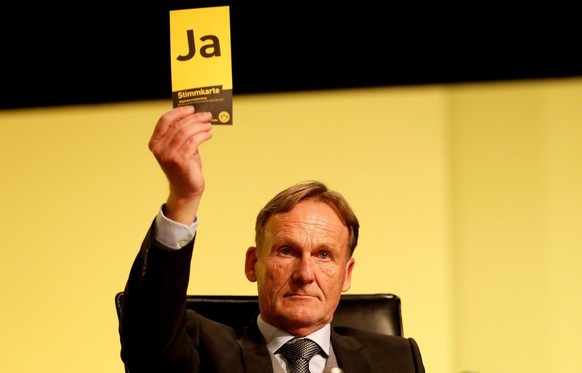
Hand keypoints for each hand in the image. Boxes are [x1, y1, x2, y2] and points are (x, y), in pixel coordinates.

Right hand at [148, 106, 212, 223]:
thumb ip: (181, 133)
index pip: (164, 120)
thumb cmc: (184, 166)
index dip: (179, 111)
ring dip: (200, 125)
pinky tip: (209, 134)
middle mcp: (159, 148)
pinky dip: (203, 135)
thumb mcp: (179, 147)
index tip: (192, 108)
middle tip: (207, 115)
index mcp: (155, 143)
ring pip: (186, 132)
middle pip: (178, 124)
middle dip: (194, 117)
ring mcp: (168, 155)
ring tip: (209, 125)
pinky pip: (194, 141)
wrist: (186, 189)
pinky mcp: (180, 161)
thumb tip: (195, 115)